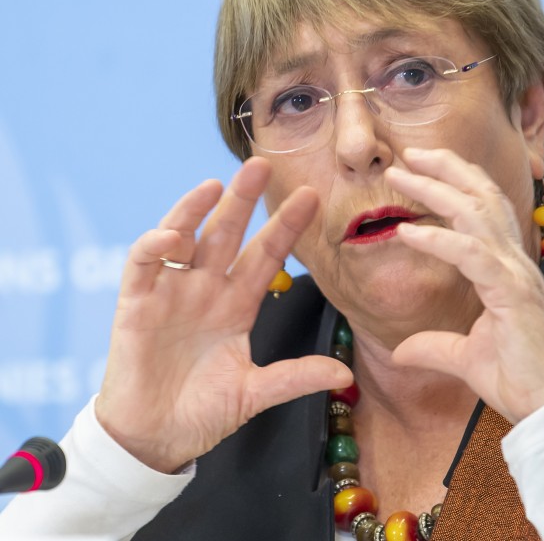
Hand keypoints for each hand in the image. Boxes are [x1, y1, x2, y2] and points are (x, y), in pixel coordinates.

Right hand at [95, 158, 351, 472]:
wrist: (154, 439)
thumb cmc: (203, 412)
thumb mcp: (255, 394)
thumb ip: (295, 377)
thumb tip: (346, 373)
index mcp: (237, 305)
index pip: (266, 255)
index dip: (286, 227)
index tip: (311, 197)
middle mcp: (206, 290)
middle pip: (227, 235)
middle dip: (244, 200)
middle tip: (263, 165)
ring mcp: (171, 293)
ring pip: (185, 238)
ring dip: (196, 210)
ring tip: (216, 185)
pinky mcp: (136, 304)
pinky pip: (143, 264)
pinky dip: (154, 245)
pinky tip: (172, 234)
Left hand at [384, 148, 543, 423]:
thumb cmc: (518, 379)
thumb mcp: (464, 359)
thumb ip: (434, 346)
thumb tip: (401, 351)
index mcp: (508, 269)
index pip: (484, 209)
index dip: (455, 183)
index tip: (420, 168)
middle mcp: (515, 261)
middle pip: (482, 197)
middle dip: (446, 168)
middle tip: (409, 152)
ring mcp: (515, 273)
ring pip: (476, 213)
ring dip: (437, 188)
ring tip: (403, 172)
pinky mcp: (511, 292)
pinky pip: (471, 255)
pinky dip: (438, 239)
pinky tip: (407, 231)